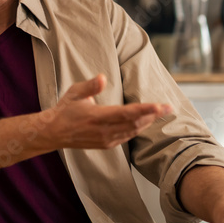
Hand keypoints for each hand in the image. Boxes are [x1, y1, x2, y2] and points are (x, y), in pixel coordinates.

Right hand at [43, 75, 172, 149]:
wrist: (54, 132)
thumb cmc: (65, 109)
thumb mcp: (74, 93)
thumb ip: (90, 86)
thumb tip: (102, 77)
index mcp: (97, 117)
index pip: (127, 113)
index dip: (146, 109)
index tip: (161, 105)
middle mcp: (104, 131)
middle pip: (136, 123)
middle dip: (154, 115)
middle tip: (169, 107)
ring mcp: (106, 140)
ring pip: (134, 131)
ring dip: (148, 122)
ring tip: (160, 112)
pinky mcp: (107, 144)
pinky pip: (128, 136)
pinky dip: (138, 128)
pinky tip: (145, 121)